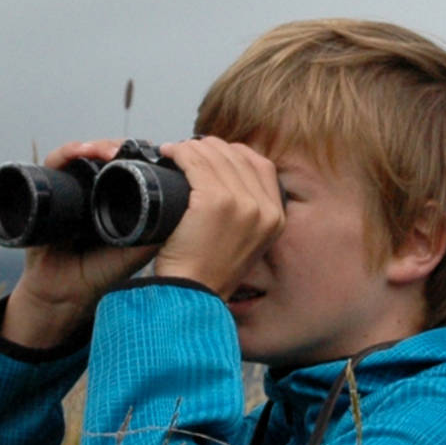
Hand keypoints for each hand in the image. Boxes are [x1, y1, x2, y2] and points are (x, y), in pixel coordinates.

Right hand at [2, 140, 157, 349]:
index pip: (125, 167)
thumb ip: (154, 235)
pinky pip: (55, 163)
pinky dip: (68, 153)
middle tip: (131, 149)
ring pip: (83, 155)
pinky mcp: (46, 191)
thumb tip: (183, 212)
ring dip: (96, 147)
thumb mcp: (134, 252)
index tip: (153, 153)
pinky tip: (80, 152)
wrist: (63, 294)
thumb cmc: (99, 275)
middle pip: (104, 156)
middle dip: (117, 148)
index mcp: (114, 201)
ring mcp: (69, 190)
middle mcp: (91, 191)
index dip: (136, 157)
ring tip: (108, 151)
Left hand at [153, 137, 284, 298]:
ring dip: (190, 149)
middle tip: (187, 155)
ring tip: (174, 155)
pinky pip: (194, 162)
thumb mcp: (245, 242)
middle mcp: (263, 209)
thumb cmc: (209, 272)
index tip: (212, 157)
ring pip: (213, 155)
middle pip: (236, 155)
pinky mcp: (214, 201)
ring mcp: (241, 203)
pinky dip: (179, 154)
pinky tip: (169, 156)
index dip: (234, 154)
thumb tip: (230, 176)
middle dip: (209, 149)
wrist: (192, 295)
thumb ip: (248, 213)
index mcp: (276, 218)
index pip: (261, 165)